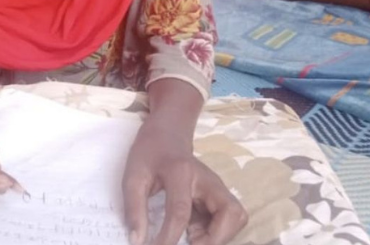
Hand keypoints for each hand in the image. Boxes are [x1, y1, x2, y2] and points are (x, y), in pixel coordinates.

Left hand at [122, 119, 247, 244]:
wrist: (167, 135)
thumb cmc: (149, 154)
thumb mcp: (132, 177)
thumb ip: (134, 209)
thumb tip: (137, 241)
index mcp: (181, 173)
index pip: (180, 211)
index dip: (169, 237)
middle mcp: (208, 180)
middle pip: (230, 213)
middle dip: (215, 238)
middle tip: (191, 242)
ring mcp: (217, 188)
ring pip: (237, 217)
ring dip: (220, 236)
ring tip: (193, 237)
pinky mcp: (219, 196)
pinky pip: (230, 220)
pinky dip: (218, 232)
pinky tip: (196, 231)